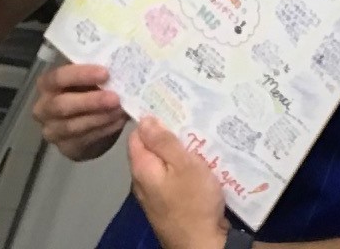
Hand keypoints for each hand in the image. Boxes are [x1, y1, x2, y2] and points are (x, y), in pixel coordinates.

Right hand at [32, 63, 128, 159]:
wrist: (88, 122)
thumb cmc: (88, 90)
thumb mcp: (89, 78)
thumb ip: (96, 72)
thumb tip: (121, 65)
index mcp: (47, 84)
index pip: (58, 77)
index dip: (81, 75)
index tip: (105, 73)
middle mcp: (44, 108)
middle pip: (62, 105)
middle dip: (91, 101)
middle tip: (116, 98)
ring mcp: (52, 130)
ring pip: (74, 126)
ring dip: (101, 117)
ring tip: (121, 110)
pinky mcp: (66, 147)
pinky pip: (85, 139)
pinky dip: (105, 130)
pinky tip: (119, 121)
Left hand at [130, 117, 229, 248]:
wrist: (203, 244)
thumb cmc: (195, 201)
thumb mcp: (184, 165)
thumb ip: (163, 142)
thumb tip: (145, 119)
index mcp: (142, 168)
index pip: (136, 135)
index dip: (150, 118)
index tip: (169, 103)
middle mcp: (141, 181)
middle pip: (148, 149)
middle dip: (166, 133)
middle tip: (187, 115)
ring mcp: (153, 195)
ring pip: (161, 163)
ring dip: (176, 150)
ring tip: (196, 134)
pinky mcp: (167, 204)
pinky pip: (170, 177)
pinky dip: (181, 166)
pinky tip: (197, 160)